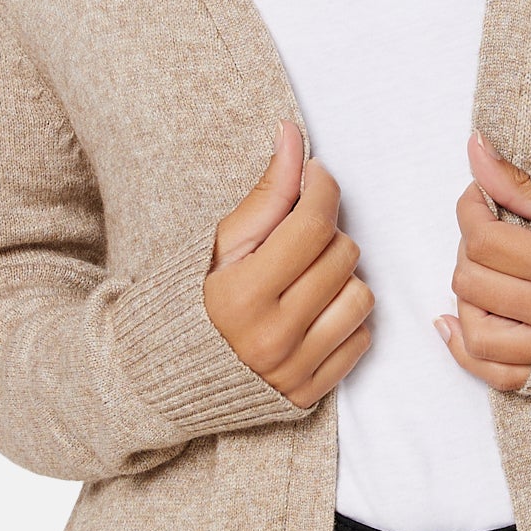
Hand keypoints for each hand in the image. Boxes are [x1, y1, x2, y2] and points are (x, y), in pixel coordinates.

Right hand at [204, 122, 372, 408]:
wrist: (169, 376)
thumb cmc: (194, 298)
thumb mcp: (222, 243)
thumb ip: (267, 193)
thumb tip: (292, 136)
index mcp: (242, 296)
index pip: (313, 226)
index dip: (322, 189)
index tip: (316, 178)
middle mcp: (272, 337)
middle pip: (343, 255)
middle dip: (327, 235)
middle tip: (298, 239)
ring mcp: (294, 370)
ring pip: (361, 297)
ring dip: (341, 279)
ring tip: (306, 279)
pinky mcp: (310, 394)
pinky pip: (361, 339)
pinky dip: (344, 319)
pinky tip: (312, 314)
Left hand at [437, 133, 530, 391]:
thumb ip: (522, 183)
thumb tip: (474, 148)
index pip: (485, 240)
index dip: (470, 210)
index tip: (479, 197)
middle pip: (475, 283)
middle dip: (468, 250)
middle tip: (486, 230)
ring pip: (478, 332)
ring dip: (465, 299)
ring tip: (478, 272)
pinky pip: (496, 374)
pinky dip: (464, 351)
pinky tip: (452, 322)